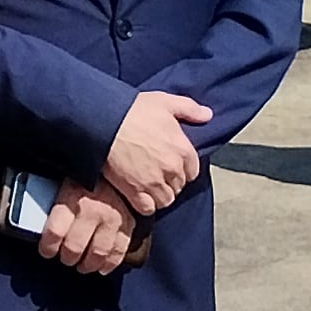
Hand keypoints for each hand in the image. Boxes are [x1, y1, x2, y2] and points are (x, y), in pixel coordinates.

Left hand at [36, 180, 138, 276]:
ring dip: (87, 264)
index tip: (46, 251)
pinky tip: (101, 268)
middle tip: (65, 258)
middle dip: (67, 257)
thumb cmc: (84, 175)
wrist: (117, 163)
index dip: (47, 247)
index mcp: (72, 198)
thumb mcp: (63, 181)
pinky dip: (109, 263)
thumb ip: (51, 201)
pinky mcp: (128, 223)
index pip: (54, 232)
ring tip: (81, 265)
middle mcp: (92, 210)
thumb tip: (36, 222)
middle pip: (74, 247)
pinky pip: (119, 251)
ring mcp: (113, 219)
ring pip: (97, 254)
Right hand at [101, 91, 214, 216]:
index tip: (171, 165)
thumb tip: (207, 115)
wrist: (103, 121)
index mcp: (182, 149)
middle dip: (170, 182)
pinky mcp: (134, 191)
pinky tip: (138, 196)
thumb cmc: (132, 110)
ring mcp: (153, 182)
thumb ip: (189, 109)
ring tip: (149, 187)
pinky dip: (145, 205)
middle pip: (179, 186)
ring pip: (165, 200)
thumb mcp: (165, 102)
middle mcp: (172, 169)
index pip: (192, 171)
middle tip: (157, 174)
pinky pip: (147, 208)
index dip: (182, 169)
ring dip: (159, 195)